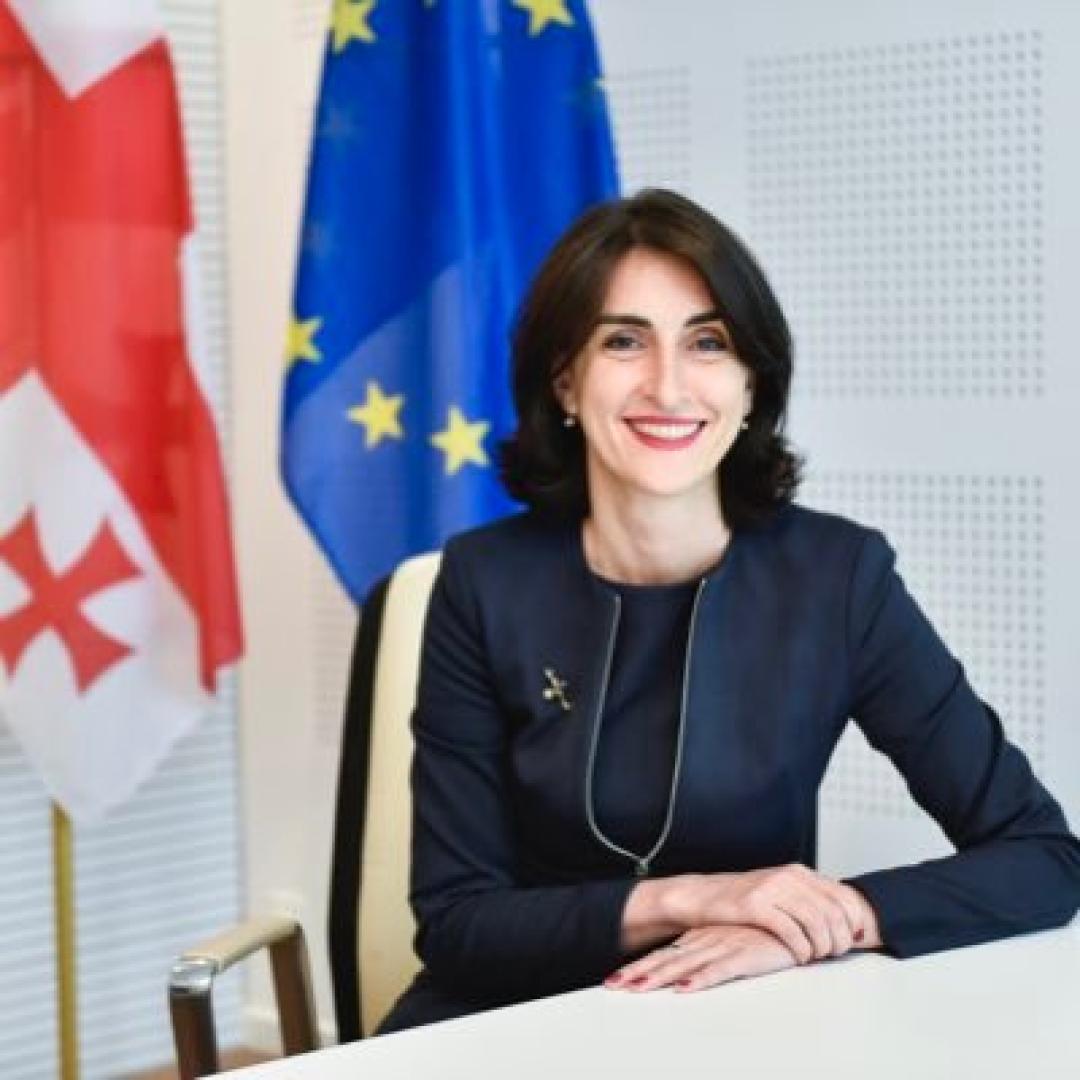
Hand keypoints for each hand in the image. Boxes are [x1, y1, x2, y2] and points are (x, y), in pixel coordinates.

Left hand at [606, 924, 796, 992]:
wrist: (798, 916)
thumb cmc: (769, 931)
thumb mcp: (735, 941)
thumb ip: (717, 952)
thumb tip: (697, 963)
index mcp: (704, 937)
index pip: (666, 954)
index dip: (642, 965)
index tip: (616, 979)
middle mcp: (708, 941)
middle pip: (668, 959)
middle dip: (639, 972)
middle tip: (613, 984)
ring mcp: (724, 946)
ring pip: (685, 964)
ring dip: (659, 977)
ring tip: (635, 987)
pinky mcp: (745, 954)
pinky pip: (719, 970)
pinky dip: (700, 979)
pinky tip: (684, 988)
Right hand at [666, 865, 872, 962]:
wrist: (703, 895)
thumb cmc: (746, 900)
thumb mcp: (782, 891)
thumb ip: (811, 901)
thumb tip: (850, 924)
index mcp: (799, 872)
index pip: (844, 897)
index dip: (854, 922)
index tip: (852, 940)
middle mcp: (788, 877)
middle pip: (834, 912)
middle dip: (840, 939)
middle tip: (834, 954)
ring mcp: (771, 889)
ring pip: (815, 923)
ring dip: (822, 947)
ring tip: (816, 957)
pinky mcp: (755, 906)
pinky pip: (790, 932)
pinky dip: (801, 949)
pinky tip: (800, 957)